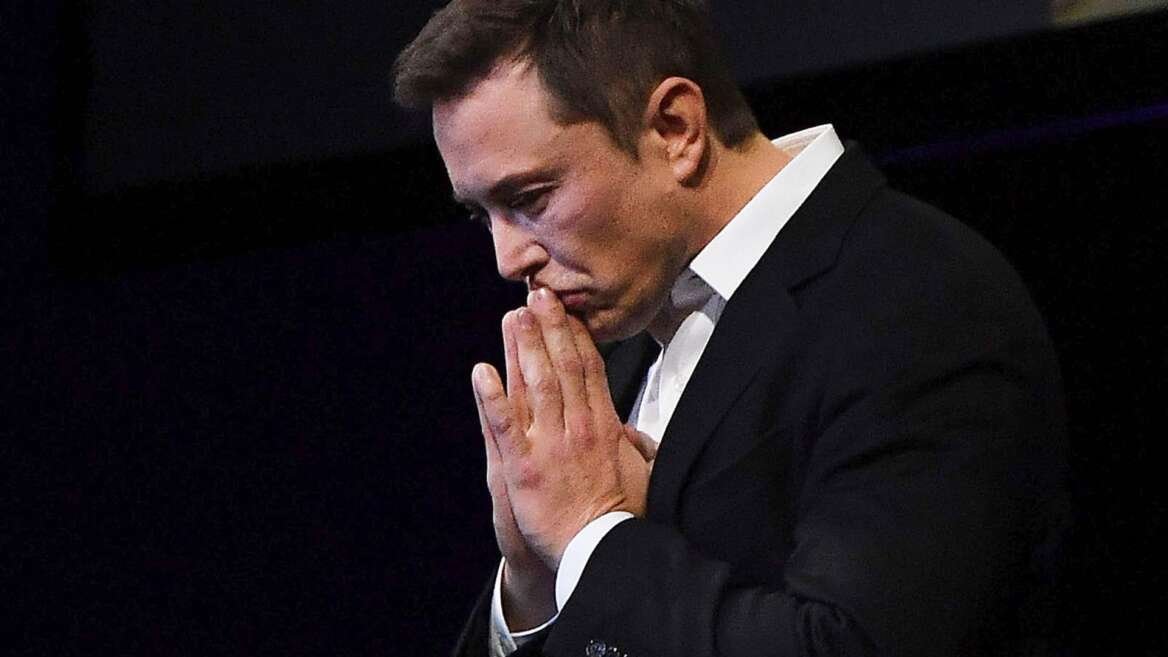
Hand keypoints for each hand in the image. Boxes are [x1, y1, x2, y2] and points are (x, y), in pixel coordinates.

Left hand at [472, 289, 654, 571]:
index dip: (575, 336)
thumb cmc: (623, 516)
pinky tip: (481, 371)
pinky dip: (491, 397)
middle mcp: (578, 427)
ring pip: (535, 386)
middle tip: (538, 296)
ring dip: (522, 348)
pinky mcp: (523, 466)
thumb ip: (635, 446)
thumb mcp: (642, 473)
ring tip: (512, 317)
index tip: (567, 310)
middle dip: (549, 328)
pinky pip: (504, 425)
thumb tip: (634, 432)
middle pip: (562, 367)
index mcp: (605, 426)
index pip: (589, 369)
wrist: (601, 551)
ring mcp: (549, 445)